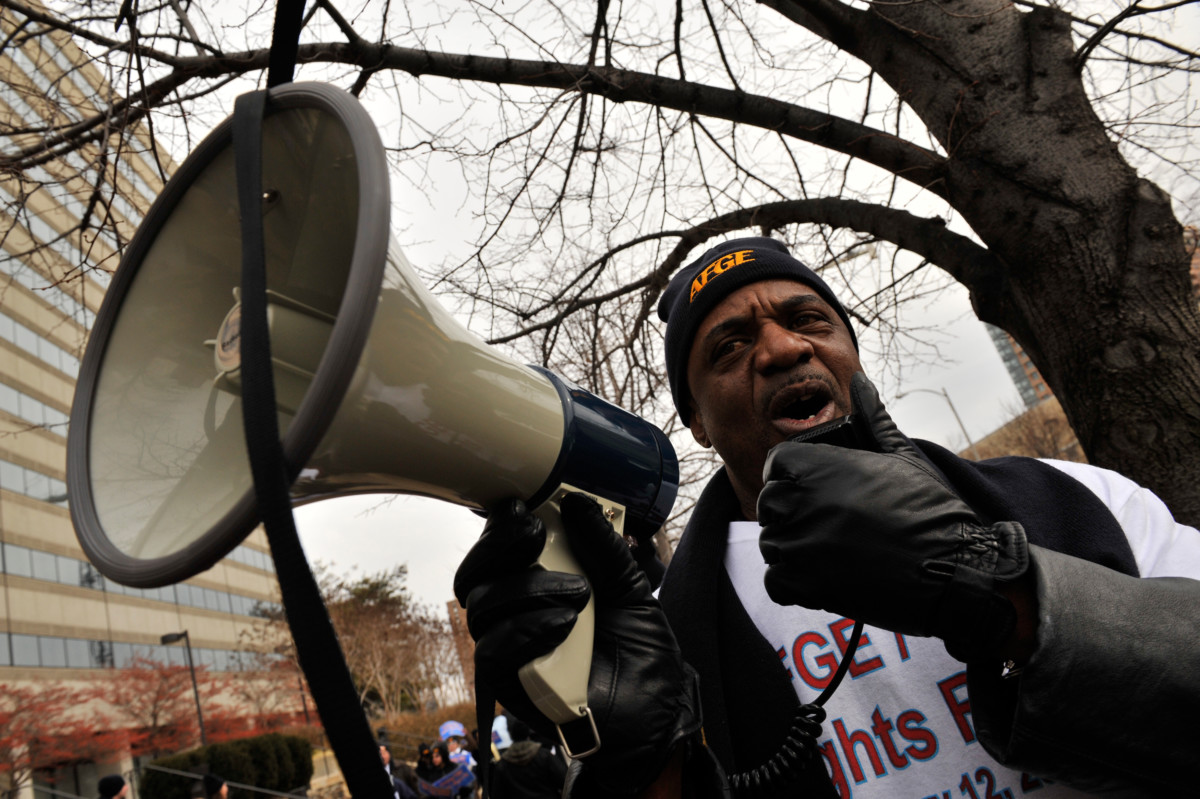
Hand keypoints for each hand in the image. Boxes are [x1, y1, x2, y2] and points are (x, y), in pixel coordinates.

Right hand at [453, 493, 701, 796]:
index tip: (523, 507)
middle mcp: (514, 613)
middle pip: (474, 575)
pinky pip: (492, 651)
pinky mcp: (510, 684)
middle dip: (499, 547)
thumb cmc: (638, 649)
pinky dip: (525, 630)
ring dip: (528, 589)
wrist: (656, 711)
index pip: (497, 550)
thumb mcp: (632, 587)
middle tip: (537, 535)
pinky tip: (563, 625)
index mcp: (536, 584)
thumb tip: (578, 502)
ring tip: (578, 594)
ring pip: (482, 607)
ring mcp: (510, 649)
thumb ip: (605, 548)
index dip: (500, 526)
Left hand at [757, 372, 1028, 661]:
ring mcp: (800, 546)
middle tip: (827, 522)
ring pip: (772, 543)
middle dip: (792, 511)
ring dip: (793, 547)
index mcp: (817, 467)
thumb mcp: (902, 455)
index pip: (776, 464)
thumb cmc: (931, 511)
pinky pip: (775, 582)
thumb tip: (860, 380)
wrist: (954, 569)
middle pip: (770, 503)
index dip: (792, 475)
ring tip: (831, 550)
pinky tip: (822, 576)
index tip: (810, 488)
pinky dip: (791, 582)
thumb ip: (872, 418)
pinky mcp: (806, 587)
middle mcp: (801, 502)